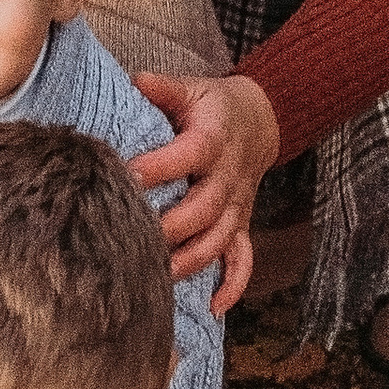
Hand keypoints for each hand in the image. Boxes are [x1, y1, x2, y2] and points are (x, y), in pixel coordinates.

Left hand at [128, 73, 279, 314]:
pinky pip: (243, 260)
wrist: (262, 122)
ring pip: (218, 241)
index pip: (187, 156)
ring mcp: (236, 207)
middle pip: (204, 210)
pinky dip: (233, 285)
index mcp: (213, 142)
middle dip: (172, 228)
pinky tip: (214, 308)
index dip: (158, 168)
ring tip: (160, 277)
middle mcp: (227, 180)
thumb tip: (136, 80)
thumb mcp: (194, 89)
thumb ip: (164, 88)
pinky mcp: (241, 225)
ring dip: (192, 262)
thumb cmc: (215, 107)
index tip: (126, 177)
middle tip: (136, 240)